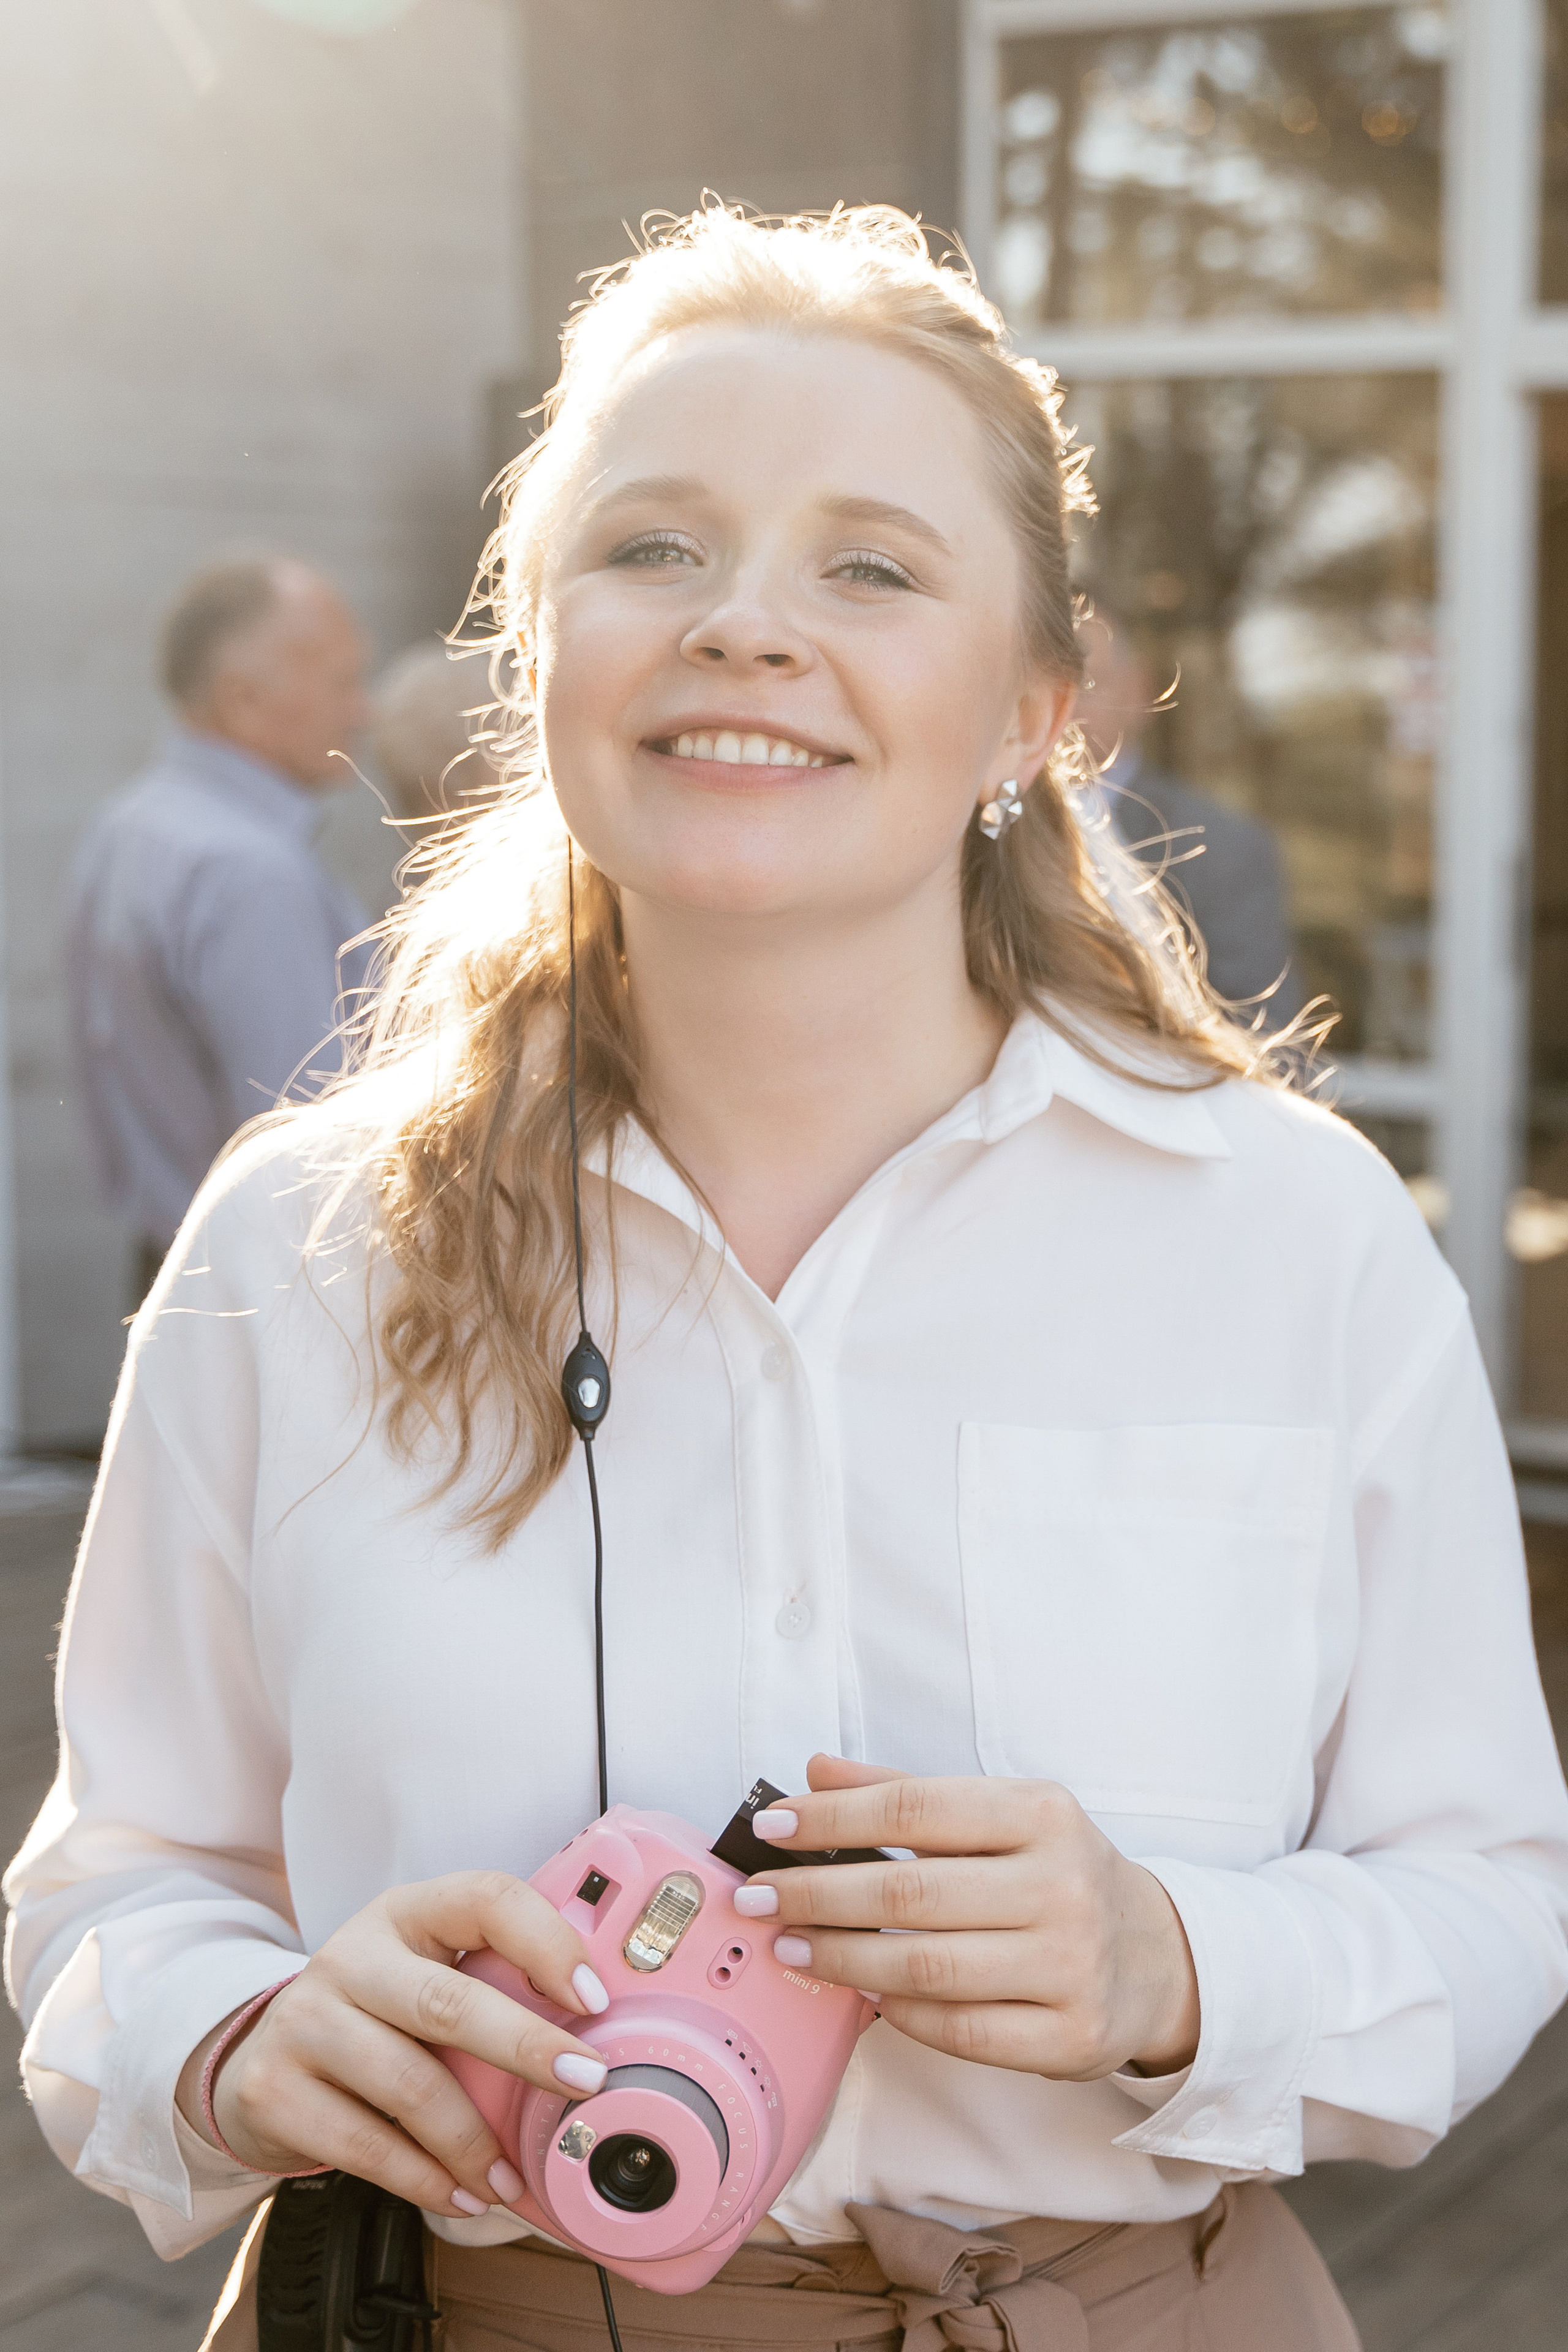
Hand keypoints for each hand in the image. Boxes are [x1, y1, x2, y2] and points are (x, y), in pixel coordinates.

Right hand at [176, 1872, 611, 2217]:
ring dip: (473, 2142)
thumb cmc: (377, 2016)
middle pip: (448, 2001)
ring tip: (511, 2179)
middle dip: (526, 2047)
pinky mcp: (274, 2089)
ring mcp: (305, 2019)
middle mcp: (351, 1955)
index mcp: (405, 1912)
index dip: (546, 1942)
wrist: (263, 2056)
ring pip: (409, 2083)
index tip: (594, 1998)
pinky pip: (363, 2144)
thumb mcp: (426, 1974)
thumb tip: (592, 2033)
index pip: (485, 1898)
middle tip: (584, 2083)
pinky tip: (458, 2194)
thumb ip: (491, 1985)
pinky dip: (422, 2179)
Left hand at [736, 1757, 1199, 2079]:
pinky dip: (900, 2015)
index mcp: (1042, 1813)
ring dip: (842, 1958)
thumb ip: (907, 1792)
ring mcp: (1070, 1966)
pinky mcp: (1070, 2036)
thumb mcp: (1002, 1813)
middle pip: (910, 1890)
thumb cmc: (1058, 1873)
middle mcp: (1062, 1884)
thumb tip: (814, 1772)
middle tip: (757, 1899)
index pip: (915, 1808)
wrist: (1158, 1957)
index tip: (772, 1827)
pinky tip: (862, 1996)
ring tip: (789, 1947)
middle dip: (817, 1894)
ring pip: (927, 1968)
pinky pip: (960, 2032)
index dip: (833, 1817)